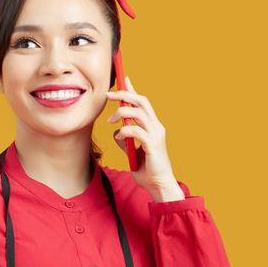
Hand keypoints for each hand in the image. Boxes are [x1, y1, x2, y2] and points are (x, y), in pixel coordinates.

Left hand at [105, 76, 181, 199]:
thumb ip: (126, 141)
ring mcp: (156, 135)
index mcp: (154, 127)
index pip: (143, 103)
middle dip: (124, 94)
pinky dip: (124, 131)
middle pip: (141, 101)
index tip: (124, 80)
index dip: (133, 90)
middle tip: (108, 95)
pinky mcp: (152, 145)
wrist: (159, 186)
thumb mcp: (133, 153)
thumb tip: (117, 132)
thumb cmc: (147, 172)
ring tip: (110, 120)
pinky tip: (119, 137)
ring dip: (122, 112)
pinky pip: (136, 131)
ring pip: (139, 112)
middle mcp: (157, 127)